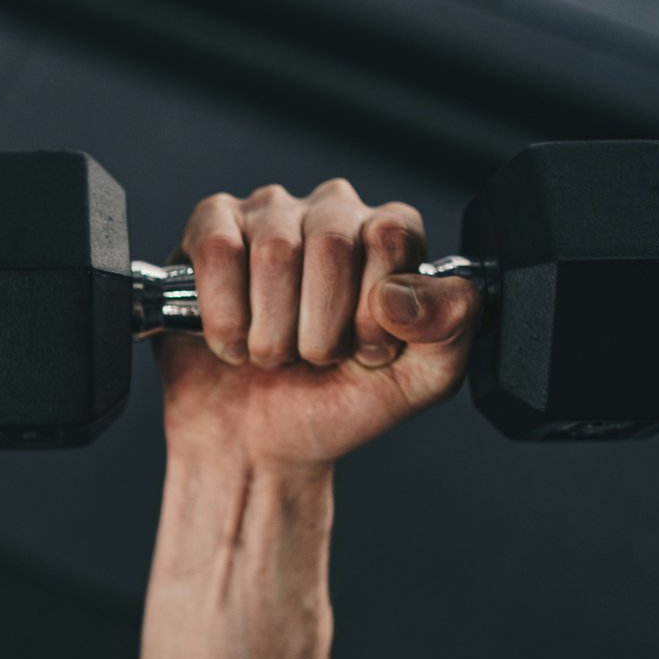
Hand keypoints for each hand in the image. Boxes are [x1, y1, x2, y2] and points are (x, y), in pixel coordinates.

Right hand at [157, 179, 481, 472]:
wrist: (257, 444)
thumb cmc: (333, 403)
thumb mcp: (419, 380)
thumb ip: (449, 327)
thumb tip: (401, 293)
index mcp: (387, 237)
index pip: (391, 233)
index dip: (373, 307)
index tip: (363, 350)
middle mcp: (331, 214)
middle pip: (332, 241)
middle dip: (320, 326)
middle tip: (314, 358)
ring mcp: (268, 216)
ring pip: (274, 250)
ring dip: (271, 331)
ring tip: (272, 353)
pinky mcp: (209, 230)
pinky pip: (218, 249)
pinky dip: (225, 315)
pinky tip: (231, 340)